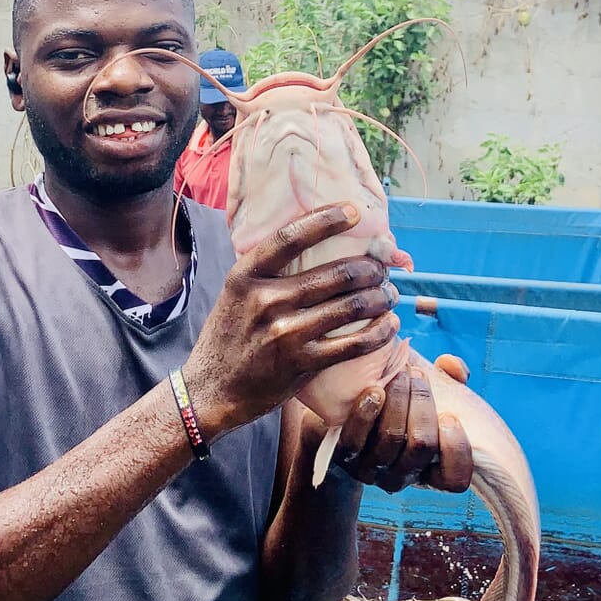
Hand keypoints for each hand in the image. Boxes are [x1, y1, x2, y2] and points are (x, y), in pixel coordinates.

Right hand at [184, 202, 400, 437]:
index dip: (326, 220)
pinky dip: (379, 332)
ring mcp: (285, 333)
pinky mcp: (302, 363)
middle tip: (382, 269)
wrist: (212, 389)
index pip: (289, 237)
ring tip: (389, 294)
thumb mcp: (236, 293)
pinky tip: (389, 324)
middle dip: (371, 268)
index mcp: (246, 276)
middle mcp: (265, 300)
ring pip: (352, 306)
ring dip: (381, 297)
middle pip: (336, 273)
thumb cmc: (230, 336)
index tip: (354, 212)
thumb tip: (313, 243)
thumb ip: (267, 271)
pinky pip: (354, 343)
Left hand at [332, 354, 474, 493]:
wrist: (346, 418)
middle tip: (418, 375)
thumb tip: (450, 365)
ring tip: (399, 374)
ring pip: (392, 437)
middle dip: (423, 404)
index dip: (456, 449)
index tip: (450, 416)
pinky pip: (355, 440)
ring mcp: (372, 471)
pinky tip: (374, 391)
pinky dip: (366, 414)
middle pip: (421, 445)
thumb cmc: (401, 406)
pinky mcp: (345, 458)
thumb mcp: (429, 396)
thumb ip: (450, 378)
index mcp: (430, 472)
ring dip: (398, 400)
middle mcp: (402, 477)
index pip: (454, 479)